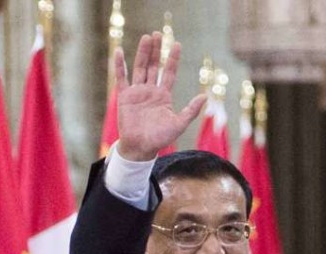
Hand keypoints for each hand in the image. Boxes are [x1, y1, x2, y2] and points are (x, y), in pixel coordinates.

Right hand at [115, 32, 205, 161]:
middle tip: (158, 33)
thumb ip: (191, 110)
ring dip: (143, 52)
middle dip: (156, 50)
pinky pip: (122, 78)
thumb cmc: (161, 138)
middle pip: (153, 66)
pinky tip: (120, 51)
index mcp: (163, 96)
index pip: (169, 72)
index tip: (176, 44)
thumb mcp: (179, 123)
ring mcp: (137, 92)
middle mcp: (150, 91)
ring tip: (146, 37)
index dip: (172, 59)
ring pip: (140, 67)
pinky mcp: (124, 96)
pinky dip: (120, 65)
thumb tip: (205, 96)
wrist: (141, 147)